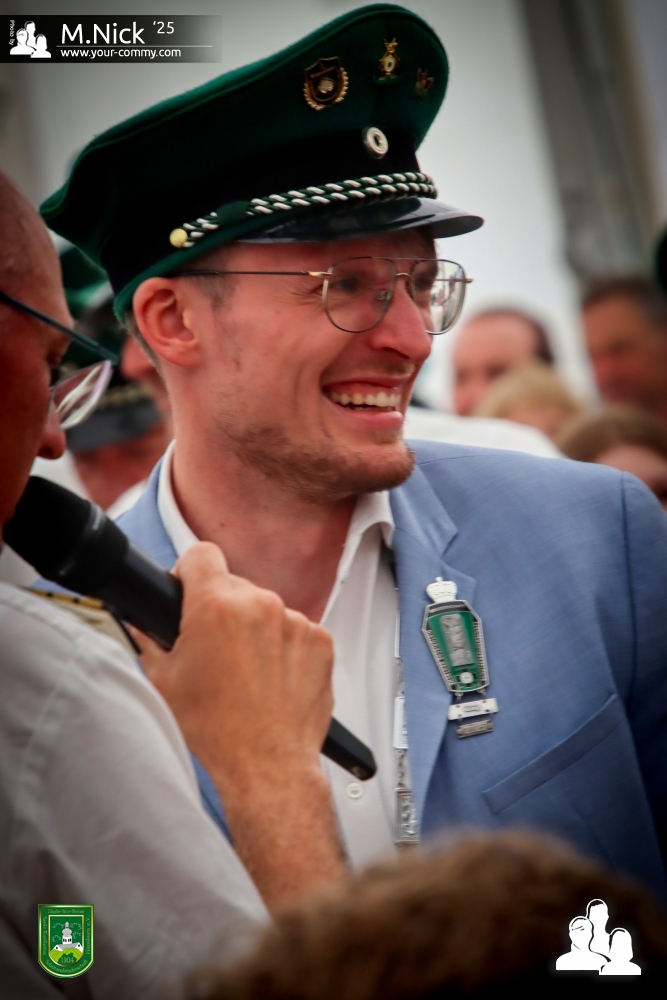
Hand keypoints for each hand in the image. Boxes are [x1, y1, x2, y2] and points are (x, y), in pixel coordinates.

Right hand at [134, 542, 343, 906]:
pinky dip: (283, 646)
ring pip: (265, 609)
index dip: (190, 572)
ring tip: (245, 673)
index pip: (201, 554)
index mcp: (216, 607)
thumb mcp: (164, 681)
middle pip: (234, 586)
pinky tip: (271, 678)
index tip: (189, 589)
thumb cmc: (218, 730)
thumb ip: (151, 640)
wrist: (268, 766)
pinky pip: (295, 629)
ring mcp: (295, 622)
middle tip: (213, 648)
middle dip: (221, 609)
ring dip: (255, 628)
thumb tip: (145, 622)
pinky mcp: (321, 640)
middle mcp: (260, 605)